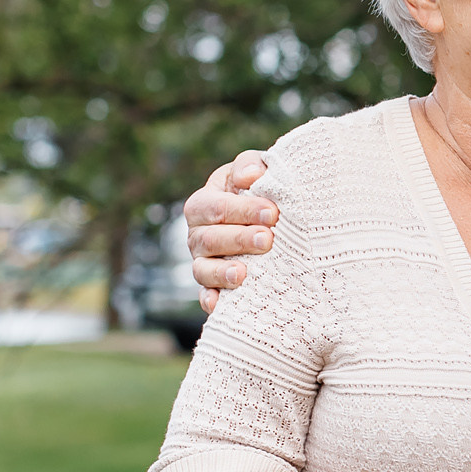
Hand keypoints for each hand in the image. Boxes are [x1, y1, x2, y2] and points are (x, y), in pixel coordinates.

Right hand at [184, 152, 274, 311]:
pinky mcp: (212, 286)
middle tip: (266, 239)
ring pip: (202, 269)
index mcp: (205, 203)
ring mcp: (203, 262)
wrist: (271, 220)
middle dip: (238, 239)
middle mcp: (198, 234)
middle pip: (209, 239)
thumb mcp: (256, 171)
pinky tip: (219, 305)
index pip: (215, 207)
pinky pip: (205, 295)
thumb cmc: (261, 190)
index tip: (272, 213)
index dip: (242, 209)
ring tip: (243, 273)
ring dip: (221, 272)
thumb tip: (250, 175)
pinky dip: (210, 300)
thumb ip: (251, 166)